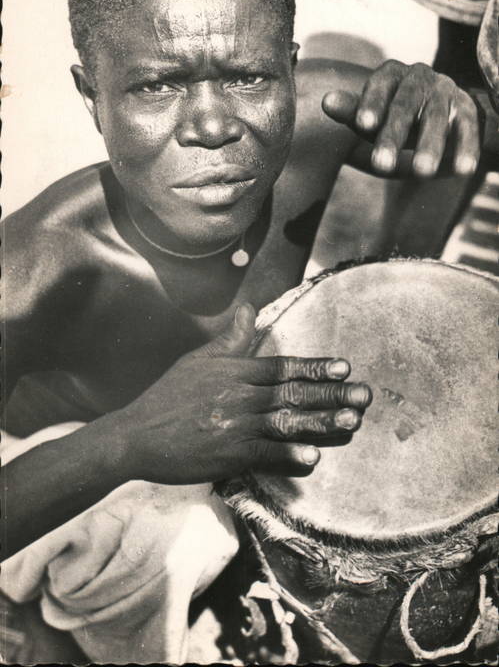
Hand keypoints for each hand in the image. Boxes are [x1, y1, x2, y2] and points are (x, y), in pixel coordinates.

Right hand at [111, 304, 371, 484]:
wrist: (135, 436)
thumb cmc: (168, 398)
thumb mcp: (198, 361)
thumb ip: (231, 339)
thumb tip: (250, 309)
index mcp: (233, 372)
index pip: (282, 367)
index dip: (315, 367)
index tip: (344, 368)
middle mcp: (237, 395)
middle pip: (291, 393)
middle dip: (331, 394)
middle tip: (364, 397)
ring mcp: (232, 426)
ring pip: (284, 422)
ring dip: (321, 422)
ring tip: (351, 423)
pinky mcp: (226, 455)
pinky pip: (264, 454)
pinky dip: (288, 456)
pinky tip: (313, 458)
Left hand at [322, 60, 479, 176]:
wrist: (440, 113)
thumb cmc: (394, 118)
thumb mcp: (372, 118)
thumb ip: (353, 112)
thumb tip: (326, 101)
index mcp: (390, 75)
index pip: (379, 86)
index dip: (371, 104)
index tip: (362, 125)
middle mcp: (419, 78)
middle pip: (405, 106)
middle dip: (394, 136)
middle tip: (382, 165)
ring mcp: (444, 92)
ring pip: (436, 119)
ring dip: (430, 146)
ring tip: (422, 173)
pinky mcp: (467, 109)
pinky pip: (468, 128)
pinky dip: (466, 148)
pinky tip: (463, 170)